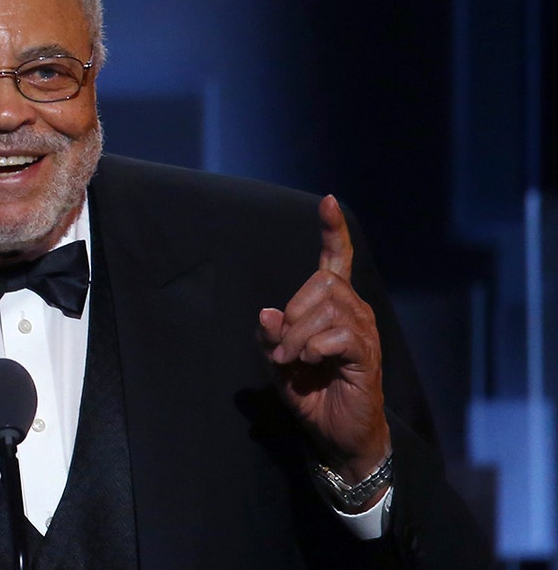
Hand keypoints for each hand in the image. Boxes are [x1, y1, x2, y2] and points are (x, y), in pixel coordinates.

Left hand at [257, 195, 390, 486]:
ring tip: (293, 361)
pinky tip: (310, 363)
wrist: (336, 433)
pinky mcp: (367, 355)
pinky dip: (314, 348)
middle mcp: (355, 310)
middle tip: (282, 350)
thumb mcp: (278, 362)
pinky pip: (338, 335)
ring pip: (327, 309)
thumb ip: (270, 336)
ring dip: (298, 337)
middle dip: (292, 315)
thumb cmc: (311, 393)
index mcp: (334, 306)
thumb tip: (267, 312)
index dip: (332, 231)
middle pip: (322, 284)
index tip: (327, 201)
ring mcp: (364, 331)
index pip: (336, 260)